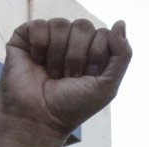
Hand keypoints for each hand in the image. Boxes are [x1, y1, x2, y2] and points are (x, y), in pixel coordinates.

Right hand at [0, 18, 131, 141]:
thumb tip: (121, 23)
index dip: (96, 56)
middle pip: (83, 26)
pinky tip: (37, 62)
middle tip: (68, 78)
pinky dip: (40, 47)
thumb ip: (122, 55)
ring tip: (53, 74)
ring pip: (61, 24)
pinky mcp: (25, 38)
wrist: (39, 121)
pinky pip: (39, 25)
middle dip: (77, 57)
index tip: (86, 78)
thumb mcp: (107, 86)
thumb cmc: (72, 107)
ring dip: (58, 56)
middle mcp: (70, 42)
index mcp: (91, 51)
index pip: (103, 34)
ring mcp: (49, 38)